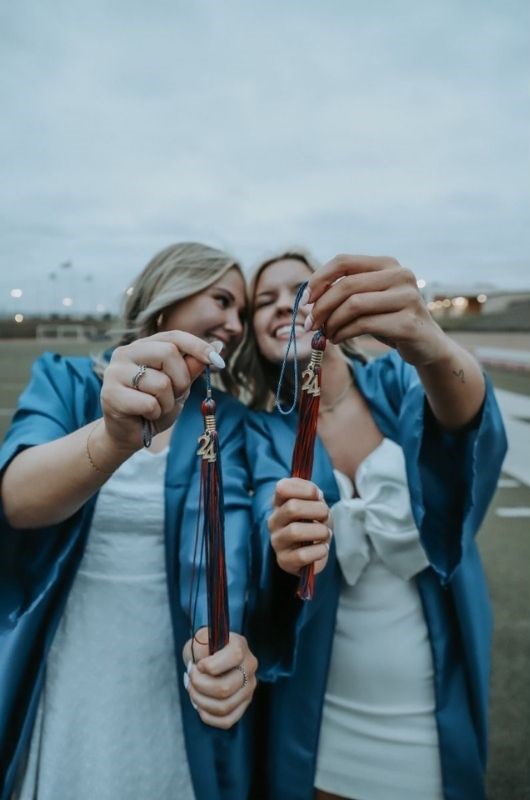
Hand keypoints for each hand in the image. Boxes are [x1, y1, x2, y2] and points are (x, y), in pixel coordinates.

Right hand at [99, 331, 224, 451]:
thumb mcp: (178, 386)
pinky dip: (155, 414)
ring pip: (161, 382)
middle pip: (168, 353)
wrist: (130, 434)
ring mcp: (115, 372)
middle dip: (181, 380)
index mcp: (143, 346)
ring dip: (167, 402)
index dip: (199, 347)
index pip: (174, 337)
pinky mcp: (110, 394)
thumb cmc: (154, 406)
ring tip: (156, 408)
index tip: (219, 362)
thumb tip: (218, 347)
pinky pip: (149, 403)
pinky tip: (145, 415)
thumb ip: (191, 368)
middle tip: (175, 395)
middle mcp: (126, 353)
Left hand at [182, 629, 257, 728]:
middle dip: (199, 685)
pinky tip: (200, 705)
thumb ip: (201, 645)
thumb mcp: (200, 638)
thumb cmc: (204, 647)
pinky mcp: (244, 704)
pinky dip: (208, 716)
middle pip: (225, 688)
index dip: (211, 665)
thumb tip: (201, 666)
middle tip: (190, 678)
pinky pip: (227, 721)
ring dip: (200, 701)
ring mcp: (248, 688)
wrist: (210, 655)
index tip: (198, 665)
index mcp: (240, 646)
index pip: (234, 656)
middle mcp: (249, 667)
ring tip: (192, 690)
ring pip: (224, 707)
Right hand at [267, 477, 330, 575]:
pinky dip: (319, 550)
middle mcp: (274, 521)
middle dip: (318, 510)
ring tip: (325, 533)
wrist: (314, 553)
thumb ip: (313, 494)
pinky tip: (322, 548)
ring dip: (320, 531)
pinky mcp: (284, 561)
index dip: (306, 489)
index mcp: (279, 503)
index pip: (282, 488)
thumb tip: (315, 492)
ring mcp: (277, 542)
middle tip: (326, 516)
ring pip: (295, 531)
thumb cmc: (314, 524)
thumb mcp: (315, 504)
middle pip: (292, 508)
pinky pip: (302, 555)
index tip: (318, 495)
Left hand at [305, 255, 449, 366]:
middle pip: (346, 285)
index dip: (318, 279)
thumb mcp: (369, 300)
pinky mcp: (408, 322)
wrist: (427, 345)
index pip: (343, 261)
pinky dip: (343, 333)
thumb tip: (307, 300)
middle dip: (321, 307)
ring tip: (327, 334)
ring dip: (332, 322)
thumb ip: (345, 293)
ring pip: (353, 305)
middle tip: (311, 325)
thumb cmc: (391, 320)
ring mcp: (407, 298)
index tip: (305, 301)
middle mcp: (400, 275)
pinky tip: (339, 339)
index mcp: (387, 264)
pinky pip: (364, 324)